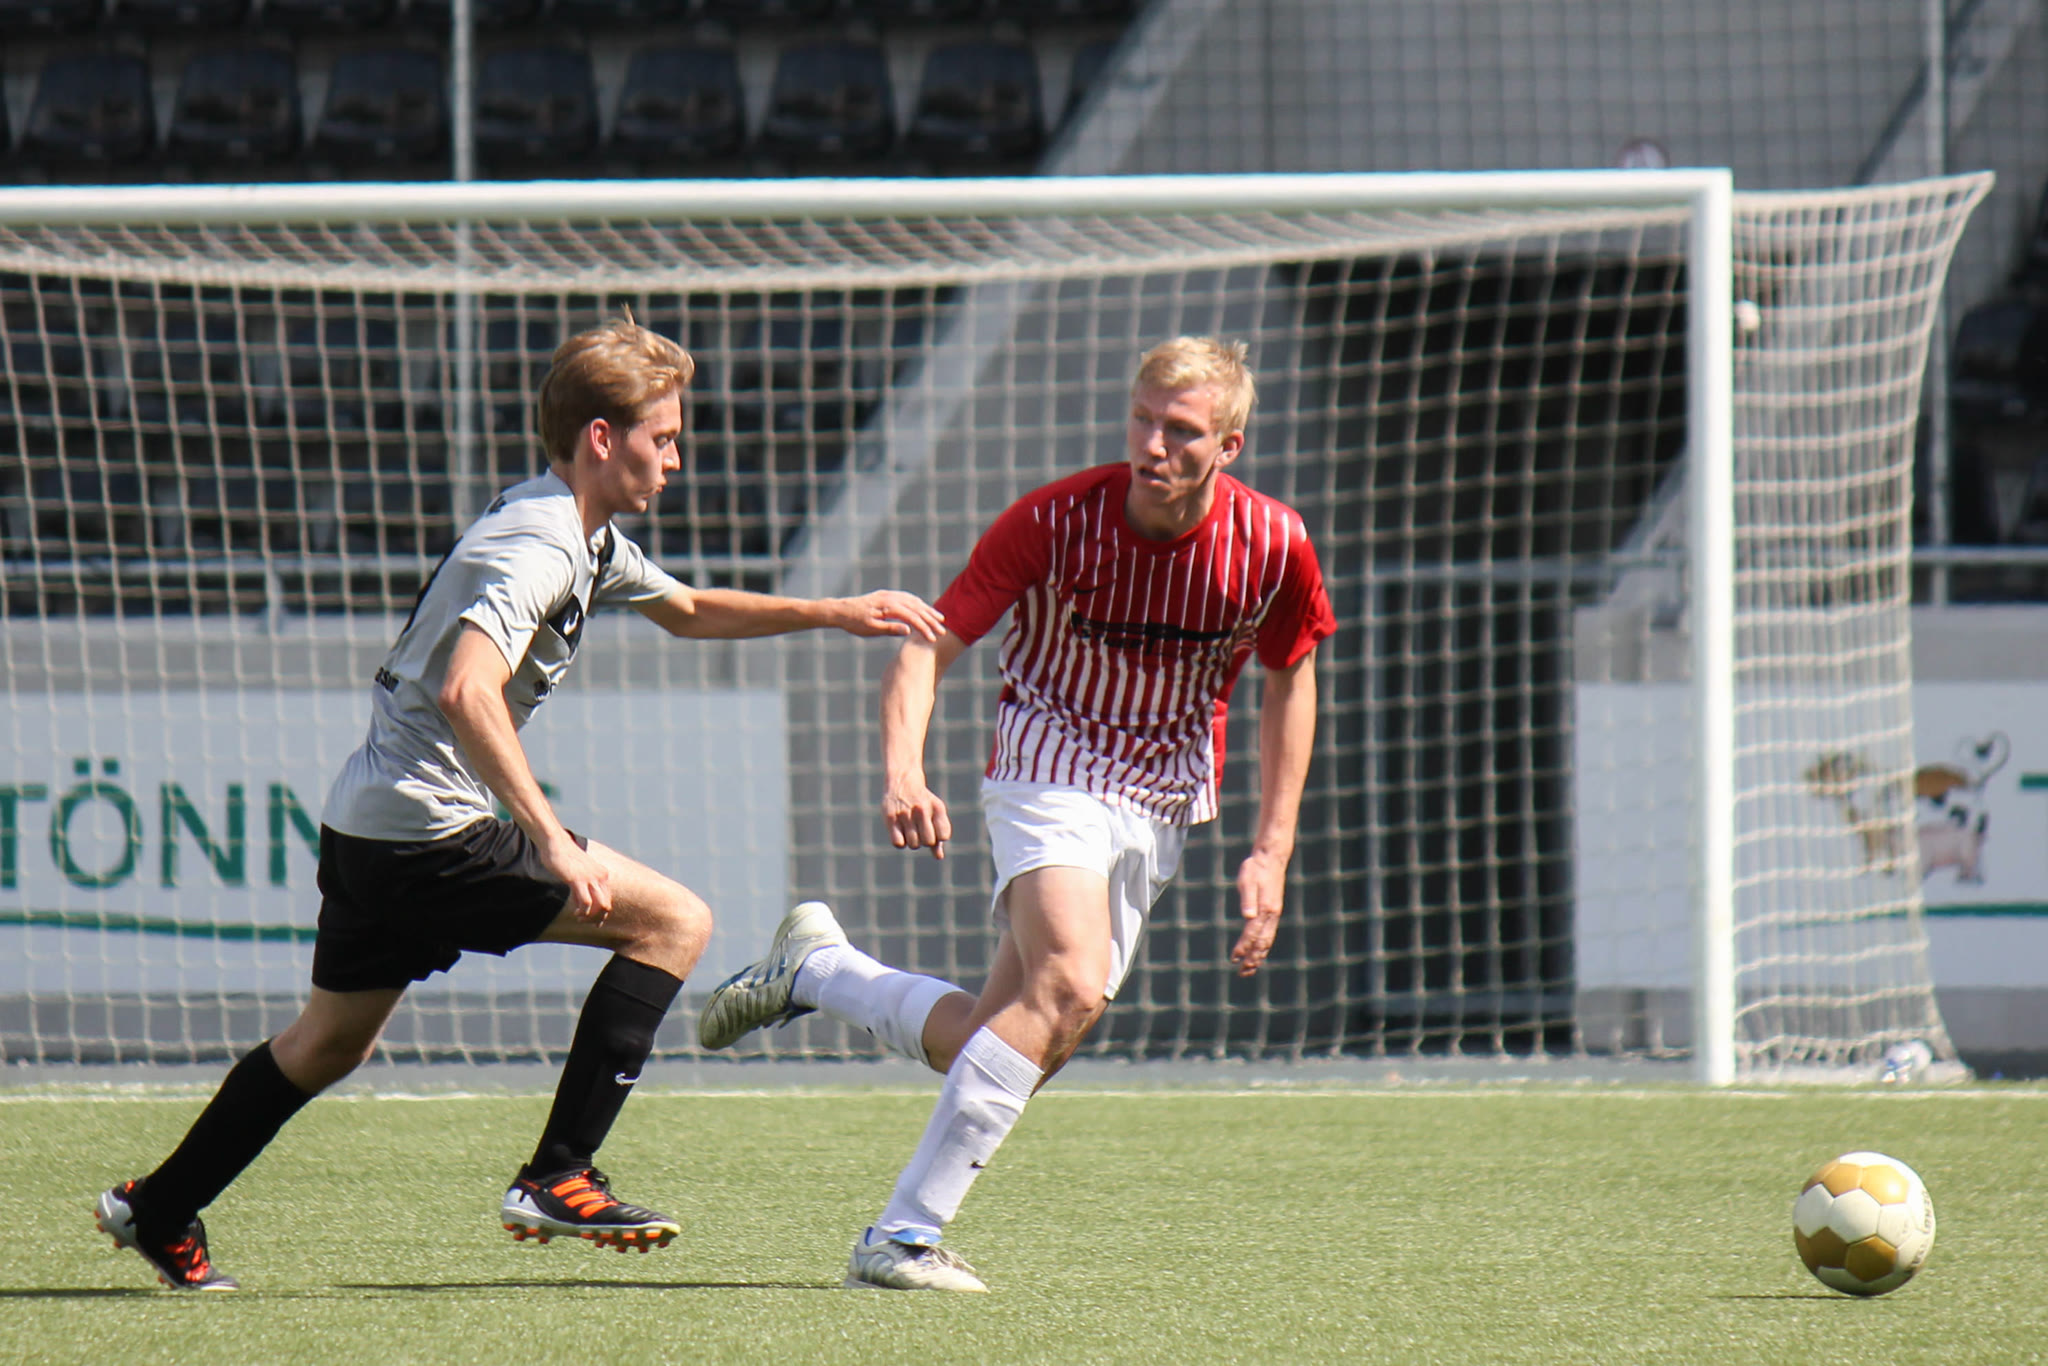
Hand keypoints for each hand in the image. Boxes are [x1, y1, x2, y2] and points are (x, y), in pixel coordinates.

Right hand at [541, 832, 612, 921]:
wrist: (556, 844)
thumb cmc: (566, 858)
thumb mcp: (581, 872)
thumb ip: (585, 885)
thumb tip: (584, 901)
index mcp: (603, 875)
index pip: (608, 899)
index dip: (602, 913)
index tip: (594, 921)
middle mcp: (600, 876)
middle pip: (606, 904)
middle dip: (597, 917)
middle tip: (585, 922)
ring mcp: (590, 878)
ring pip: (598, 906)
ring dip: (589, 916)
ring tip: (579, 918)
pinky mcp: (578, 880)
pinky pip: (586, 902)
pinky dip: (582, 911)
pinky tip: (576, 913)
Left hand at [838, 590, 944, 640]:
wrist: (840, 610)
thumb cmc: (854, 623)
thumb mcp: (870, 630)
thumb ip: (890, 629)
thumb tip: (908, 630)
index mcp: (888, 607)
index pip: (912, 617)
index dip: (924, 628)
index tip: (933, 639)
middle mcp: (890, 597)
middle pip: (916, 608)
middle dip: (930, 619)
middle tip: (942, 631)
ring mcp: (889, 595)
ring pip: (913, 601)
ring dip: (927, 610)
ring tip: (939, 619)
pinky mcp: (886, 595)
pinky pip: (907, 597)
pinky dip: (918, 603)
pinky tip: (922, 608)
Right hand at [882, 775, 950, 859]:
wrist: (903, 780)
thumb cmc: (923, 801)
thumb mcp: (935, 813)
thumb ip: (938, 835)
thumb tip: (939, 857)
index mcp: (936, 807)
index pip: (943, 835)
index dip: (938, 837)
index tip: (933, 829)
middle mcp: (922, 809)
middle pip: (928, 842)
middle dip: (925, 841)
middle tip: (920, 831)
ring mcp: (905, 813)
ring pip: (913, 844)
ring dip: (912, 842)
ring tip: (910, 830)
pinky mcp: (890, 818)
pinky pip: (898, 843)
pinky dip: (900, 842)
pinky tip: (900, 833)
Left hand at [1230, 848, 1287, 975]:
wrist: (1271, 858)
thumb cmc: (1256, 868)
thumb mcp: (1247, 880)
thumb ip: (1247, 898)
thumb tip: (1247, 916)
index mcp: (1265, 909)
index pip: (1251, 934)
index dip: (1242, 947)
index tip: (1233, 959)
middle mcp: (1272, 915)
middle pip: (1262, 943)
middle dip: (1252, 959)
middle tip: (1242, 973)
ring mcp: (1274, 914)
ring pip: (1267, 941)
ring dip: (1258, 956)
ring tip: (1250, 969)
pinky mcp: (1273, 912)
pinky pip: (1269, 935)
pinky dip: (1263, 947)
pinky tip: (1258, 953)